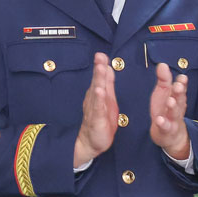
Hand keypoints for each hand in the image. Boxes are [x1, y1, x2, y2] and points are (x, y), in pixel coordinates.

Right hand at [74, 53, 118, 167]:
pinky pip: (97, 108)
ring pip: (96, 92)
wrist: (90, 142)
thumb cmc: (100, 120)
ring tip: (100, 69)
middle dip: (98, 69)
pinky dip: (98, 99)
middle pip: (96, 82)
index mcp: (98, 94)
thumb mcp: (107, 98)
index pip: (100, 77)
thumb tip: (107, 66)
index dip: (101, 65)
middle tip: (99, 56)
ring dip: (98, 80)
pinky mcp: (96, 119)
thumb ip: (107, 83)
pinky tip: (99, 91)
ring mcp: (94, 109)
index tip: (101, 54)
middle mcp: (94, 99)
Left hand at [148, 63, 190, 158]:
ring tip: (170, 101)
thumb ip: (164, 79)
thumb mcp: (164, 93)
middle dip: (179, 93)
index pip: (181, 89)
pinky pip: (165, 126)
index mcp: (177, 97)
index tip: (182, 78)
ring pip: (174, 113)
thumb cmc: (165, 110)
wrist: (170, 135)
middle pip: (179, 99)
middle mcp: (177, 107)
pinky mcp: (166, 130)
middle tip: (179, 86)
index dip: (182, 83)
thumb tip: (162, 64)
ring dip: (173, 107)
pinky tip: (159, 119)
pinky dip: (163, 123)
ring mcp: (172, 119)